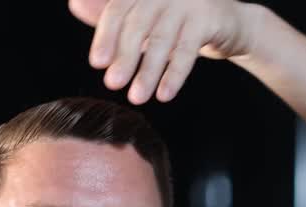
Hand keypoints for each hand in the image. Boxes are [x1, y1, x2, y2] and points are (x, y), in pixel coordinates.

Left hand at [68, 0, 261, 103]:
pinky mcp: (210, 17)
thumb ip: (114, 15)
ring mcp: (190, 1)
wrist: (229, 24)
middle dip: (124, 57)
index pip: (119, 9)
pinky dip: (174, 74)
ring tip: (137, 98)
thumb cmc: (180, 22)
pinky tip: (164, 94)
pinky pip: (187, 50)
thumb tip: (75, 4)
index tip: (98, 63)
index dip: (106, 36)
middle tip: (113, 84)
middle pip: (139, 24)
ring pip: (162, 40)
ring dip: (147, 72)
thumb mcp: (146, 19)